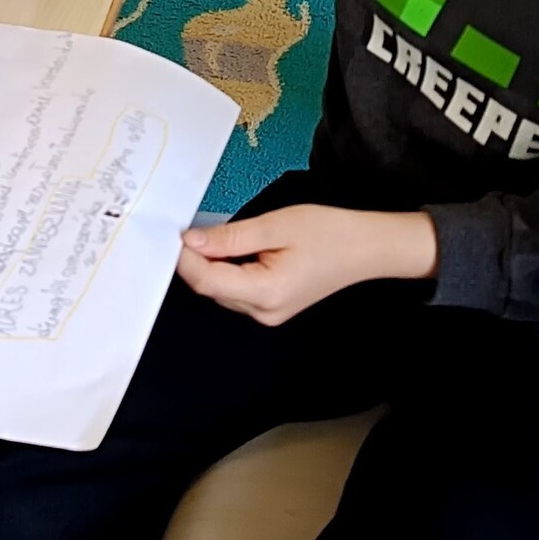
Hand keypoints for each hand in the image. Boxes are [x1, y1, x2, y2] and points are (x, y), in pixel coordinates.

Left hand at [177, 202, 437, 326]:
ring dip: (212, 263)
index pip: (206, 280)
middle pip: (211, 286)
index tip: (172, 233)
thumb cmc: (329, 233)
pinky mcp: (271, 308)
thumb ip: (230, 237)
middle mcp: (263, 312)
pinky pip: (236, 289)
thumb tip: (190, 242)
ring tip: (219, 235)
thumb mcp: (276, 225)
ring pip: (221, 289)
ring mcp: (267, 314)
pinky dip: (228, 269)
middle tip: (191, 227)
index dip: (183, 258)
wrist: (366, 249)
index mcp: (265, 293)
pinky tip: (236, 249)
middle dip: (197, 259)